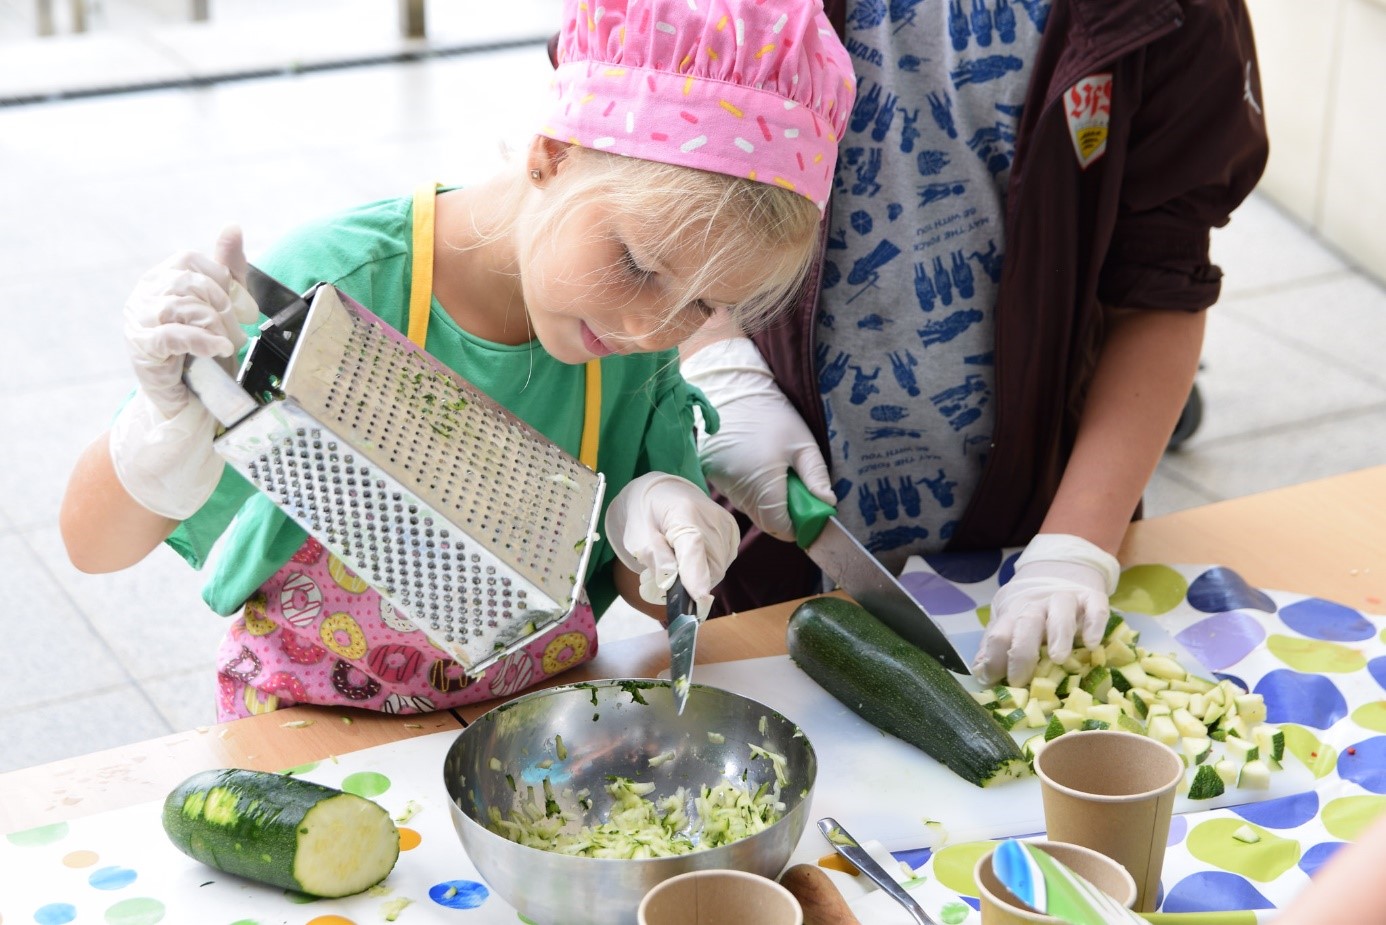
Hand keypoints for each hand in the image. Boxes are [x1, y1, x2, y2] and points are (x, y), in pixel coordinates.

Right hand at [108, 226, 259, 519]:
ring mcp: (139, 321)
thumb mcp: (223, 308)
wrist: (190, 402)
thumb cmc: (205, 352)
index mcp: (161, 279)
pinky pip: (173, 333)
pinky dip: (202, 339)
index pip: (191, 260)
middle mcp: (144, 295)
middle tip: (239, 330)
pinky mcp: (143, 349)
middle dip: (224, 306)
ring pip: (183, 305)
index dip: (224, 280)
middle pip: (189, 282)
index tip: (246, 307)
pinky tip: (218, 348)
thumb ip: (228, 269)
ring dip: (217, 325)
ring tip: (227, 344)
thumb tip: (232, 227)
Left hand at [604, 473, 739, 619]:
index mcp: (684, 515)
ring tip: (680, 560)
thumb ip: (655, 560)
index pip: (694, 551)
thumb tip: (671, 583)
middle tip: (670, 577)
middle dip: (691, 583)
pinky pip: (723, 562)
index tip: (698, 602)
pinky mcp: (732, 531)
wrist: (664, 490)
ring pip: (718, 570)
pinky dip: (708, 567)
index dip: (696, 579)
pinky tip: (693, 556)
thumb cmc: (647, 514)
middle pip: (710, 568)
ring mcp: (726, 525)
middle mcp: (712, 519)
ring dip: (699, 576)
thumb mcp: (638, 536)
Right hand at [680, 337, 833, 540]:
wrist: (733, 391)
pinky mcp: (715, 478)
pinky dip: (753, 491)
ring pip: (752, 510)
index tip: (809, 513)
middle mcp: (739, 490)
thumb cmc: (773, 416)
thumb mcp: (803, 445)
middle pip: (766, 521)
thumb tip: (828, 504)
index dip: (798, 525)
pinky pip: (739, 496)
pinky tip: (758, 467)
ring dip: (768, 502)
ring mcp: (723, 486)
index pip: (780, 526)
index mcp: (762, 484)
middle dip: (785, 514)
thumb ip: (816, 477)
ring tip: (776, 472)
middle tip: (796, 488)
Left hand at [972, 534, 1120, 685]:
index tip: (993, 681)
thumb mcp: (1008, 623)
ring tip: (1058, 658)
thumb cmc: (1031, 610)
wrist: (1060, 569)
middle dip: (1021, 651)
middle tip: (1020, 679)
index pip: (999, 634)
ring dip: (1058, 634)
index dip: (994, 658)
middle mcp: (1038, 605)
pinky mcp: (1091, 598)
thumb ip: (995, 647)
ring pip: (1060, 610)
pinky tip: (1091, 643)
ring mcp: (1065, 600)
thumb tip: (980, 672)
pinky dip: (1093, 623)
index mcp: (1013, 613)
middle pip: (1027, 622)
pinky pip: (1095, 607)